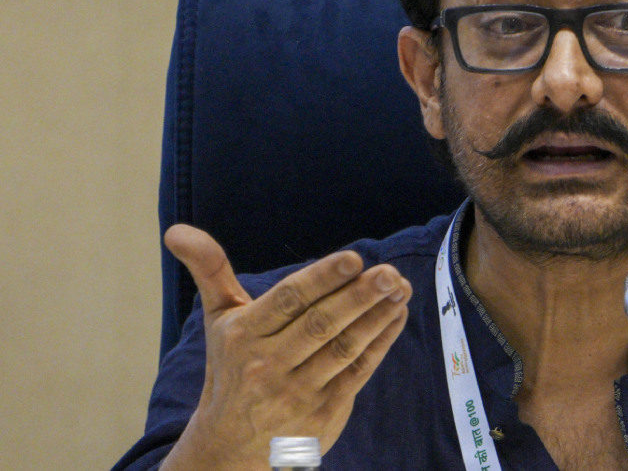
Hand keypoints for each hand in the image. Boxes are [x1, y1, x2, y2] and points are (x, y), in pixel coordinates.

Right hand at [159, 224, 412, 470]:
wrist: (229, 449)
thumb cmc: (231, 369)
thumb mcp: (218, 321)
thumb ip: (210, 272)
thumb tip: (176, 230)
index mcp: (243, 337)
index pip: (288, 302)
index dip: (322, 279)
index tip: (354, 259)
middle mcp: (268, 366)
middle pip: (321, 324)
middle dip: (359, 296)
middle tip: (389, 273)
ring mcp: (298, 392)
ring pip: (344, 348)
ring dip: (376, 317)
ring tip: (400, 289)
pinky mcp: (324, 412)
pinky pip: (358, 371)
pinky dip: (381, 342)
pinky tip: (396, 315)